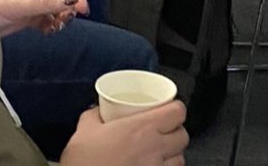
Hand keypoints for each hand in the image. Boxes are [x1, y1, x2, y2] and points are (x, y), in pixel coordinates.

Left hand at [0, 0, 88, 36]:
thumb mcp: (19, 3)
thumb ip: (46, 2)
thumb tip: (70, 0)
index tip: (81, 6)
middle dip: (69, 3)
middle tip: (70, 17)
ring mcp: (31, 0)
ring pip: (57, 5)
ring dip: (62, 15)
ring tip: (57, 25)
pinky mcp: (28, 15)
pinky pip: (49, 18)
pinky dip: (53, 24)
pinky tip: (49, 30)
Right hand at [60, 103, 187, 165]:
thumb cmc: (84, 162)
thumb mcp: (85, 129)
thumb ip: (95, 115)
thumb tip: (98, 110)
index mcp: (141, 129)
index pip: (177, 112)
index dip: (175, 108)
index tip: (168, 108)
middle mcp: (154, 150)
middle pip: (183, 136)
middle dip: (176, 131)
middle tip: (163, 129)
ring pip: (180, 160)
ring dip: (173, 154)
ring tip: (159, 152)